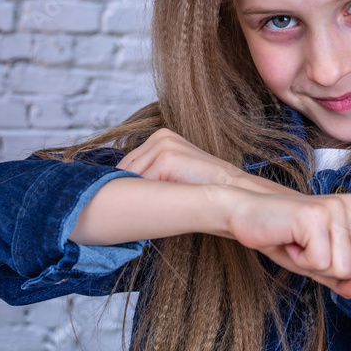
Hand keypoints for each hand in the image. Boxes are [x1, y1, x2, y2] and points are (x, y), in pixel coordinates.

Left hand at [117, 128, 298, 194]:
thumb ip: (153, 175)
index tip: (118, 204)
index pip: (128, 163)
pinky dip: (141, 199)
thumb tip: (122, 190)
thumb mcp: (174, 176)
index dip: (122, 185)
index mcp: (161, 137)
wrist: (232, 189)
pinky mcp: (167, 157)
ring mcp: (164, 145)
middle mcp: (160, 136)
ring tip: (130, 214)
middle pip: (125, 169)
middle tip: (119, 212)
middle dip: (122, 190)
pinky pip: (142, 183)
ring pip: (130, 177)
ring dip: (130, 196)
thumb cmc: (203, 188)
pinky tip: (143, 212)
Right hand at [225, 190, 350, 299]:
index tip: (329, 252)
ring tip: (300, 243)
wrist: (246, 214)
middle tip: (311, 248)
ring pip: (343, 267)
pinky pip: (320, 262)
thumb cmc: (285, 237)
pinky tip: (291, 241)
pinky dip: (301, 260)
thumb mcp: (321, 265)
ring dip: (315, 264)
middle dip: (334, 268)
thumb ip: (346, 279)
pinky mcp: (315, 216)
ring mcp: (335, 209)